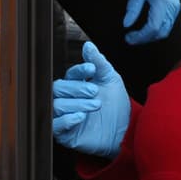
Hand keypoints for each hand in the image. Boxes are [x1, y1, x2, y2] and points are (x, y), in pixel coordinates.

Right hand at [52, 41, 130, 157]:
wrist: (125, 130)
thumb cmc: (116, 105)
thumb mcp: (111, 80)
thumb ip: (99, 62)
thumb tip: (88, 45)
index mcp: (76, 85)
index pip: (69, 74)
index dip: (79, 71)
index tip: (92, 69)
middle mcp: (67, 100)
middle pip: (57, 88)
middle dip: (76, 88)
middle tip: (95, 91)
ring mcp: (64, 116)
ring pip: (55, 106)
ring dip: (76, 104)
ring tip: (95, 105)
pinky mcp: (64, 134)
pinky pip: (55, 126)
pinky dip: (67, 120)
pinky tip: (81, 117)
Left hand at [123, 0, 180, 44]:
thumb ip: (133, 8)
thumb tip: (127, 23)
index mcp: (162, 3)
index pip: (152, 28)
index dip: (140, 36)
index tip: (129, 37)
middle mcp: (171, 8)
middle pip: (160, 33)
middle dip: (145, 38)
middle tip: (132, 38)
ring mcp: (175, 8)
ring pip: (165, 30)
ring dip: (152, 35)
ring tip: (138, 34)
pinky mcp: (175, 6)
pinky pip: (168, 23)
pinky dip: (157, 29)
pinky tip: (147, 26)